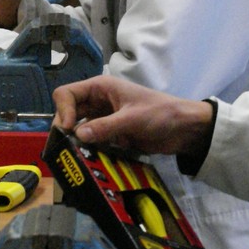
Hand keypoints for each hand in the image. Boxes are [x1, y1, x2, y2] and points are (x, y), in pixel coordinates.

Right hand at [52, 75, 215, 155]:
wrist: (185, 129)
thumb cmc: (161, 114)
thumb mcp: (133, 119)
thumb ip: (105, 126)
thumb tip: (78, 135)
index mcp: (100, 88)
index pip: (66, 94)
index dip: (63, 111)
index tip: (70, 130)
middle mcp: (97, 102)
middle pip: (68, 113)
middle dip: (65, 129)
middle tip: (67, 148)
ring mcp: (103, 119)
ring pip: (78, 129)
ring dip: (75, 142)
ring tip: (75, 157)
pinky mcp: (110, 135)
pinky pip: (91, 142)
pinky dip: (87, 150)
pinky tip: (88, 160)